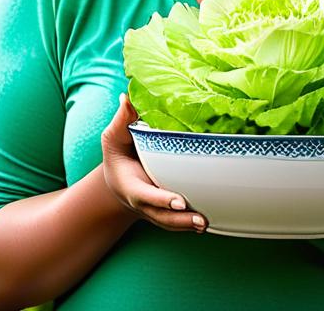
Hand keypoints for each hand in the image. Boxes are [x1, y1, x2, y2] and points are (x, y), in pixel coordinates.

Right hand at [101, 92, 206, 233]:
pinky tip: (209, 221)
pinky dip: (189, 225)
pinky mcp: (166, 212)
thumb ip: (122, 120)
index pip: (146, 195)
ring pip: (171, 223)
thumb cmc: (119, 154)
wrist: (118, 180)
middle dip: (180, 220)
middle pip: (161, 216)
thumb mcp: (115, 137)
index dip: (161, 199)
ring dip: (187, 225)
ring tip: (206, 223)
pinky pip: (177, 222)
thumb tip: (126, 97)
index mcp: (132, 185)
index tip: (179, 201)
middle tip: (200, 220)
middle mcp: (144, 202)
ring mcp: (155, 210)